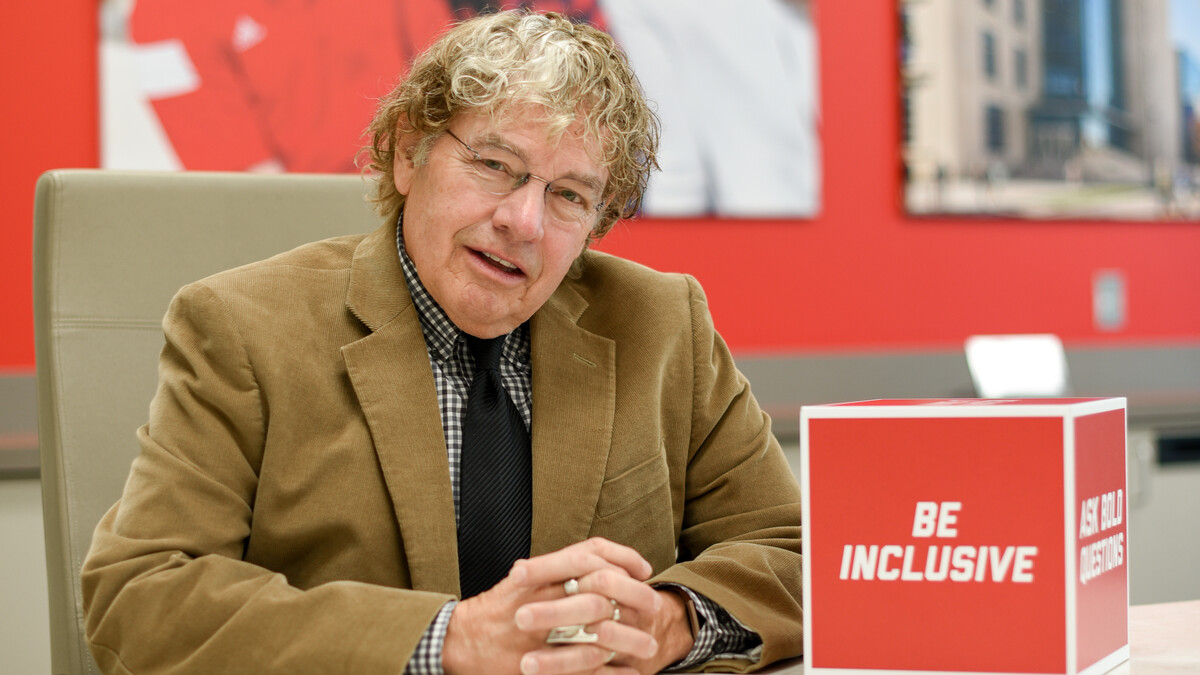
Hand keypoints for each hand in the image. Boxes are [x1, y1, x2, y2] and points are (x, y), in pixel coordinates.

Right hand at [442, 538, 689, 674]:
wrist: (458, 641)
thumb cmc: (495, 610)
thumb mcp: (524, 579)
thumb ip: (556, 570)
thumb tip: (599, 561)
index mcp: (538, 573)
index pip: (588, 553)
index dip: (622, 557)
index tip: (644, 568)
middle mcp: (539, 597)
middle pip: (599, 587)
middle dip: (633, 596)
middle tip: (654, 605)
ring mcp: (538, 632)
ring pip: (596, 630)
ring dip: (628, 638)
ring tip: (649, 646)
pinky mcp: (537, 662)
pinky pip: (583, 667)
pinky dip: (609, 672)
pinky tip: (627, 674)